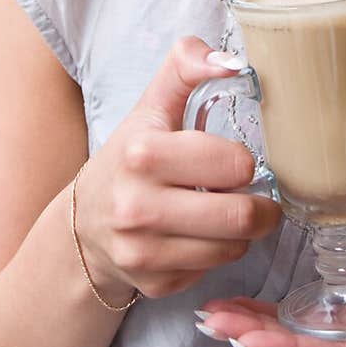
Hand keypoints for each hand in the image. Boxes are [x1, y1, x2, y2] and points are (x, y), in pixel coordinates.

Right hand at [75, 37, 281, 303]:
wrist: (85, 222)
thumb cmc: (131, 158)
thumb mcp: (152, 106)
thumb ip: (186, 67)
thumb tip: (231, 62)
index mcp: (143, 153)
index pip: (235, 164)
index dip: (242, 162)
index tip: (233, 162)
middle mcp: (136, 206)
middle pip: (241, 216)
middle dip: (261, 207)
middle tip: (256, 198)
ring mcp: (142, 251)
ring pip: (233, 249)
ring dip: (242, 233)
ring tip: (228, 215)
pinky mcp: (152, 285)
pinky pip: (212, 272)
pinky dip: (215, 256)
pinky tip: (198, 238)